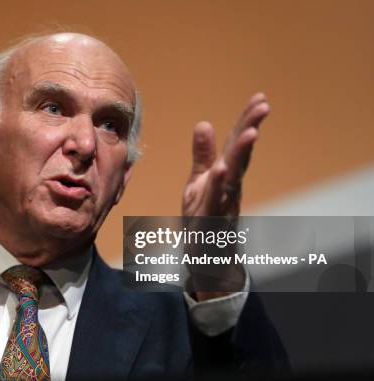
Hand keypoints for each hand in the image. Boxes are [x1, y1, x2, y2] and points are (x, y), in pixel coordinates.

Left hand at [182, 93, 269, 217]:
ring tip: (250, 133)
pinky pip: (216, 200)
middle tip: (263, 106)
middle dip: (250, 129)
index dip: (247, 120)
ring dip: (242, 155)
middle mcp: (230, 185)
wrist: (206, 255)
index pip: (236, 143)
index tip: (260, 97)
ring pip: (235, 176)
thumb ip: (203, 155)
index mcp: (226, 173)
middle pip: (241, 154)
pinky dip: (219, 185)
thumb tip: (205, 123)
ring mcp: (224, 202)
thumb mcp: (199, 181)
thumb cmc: (204, 215)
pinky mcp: (212, 219)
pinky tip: (221, 169)